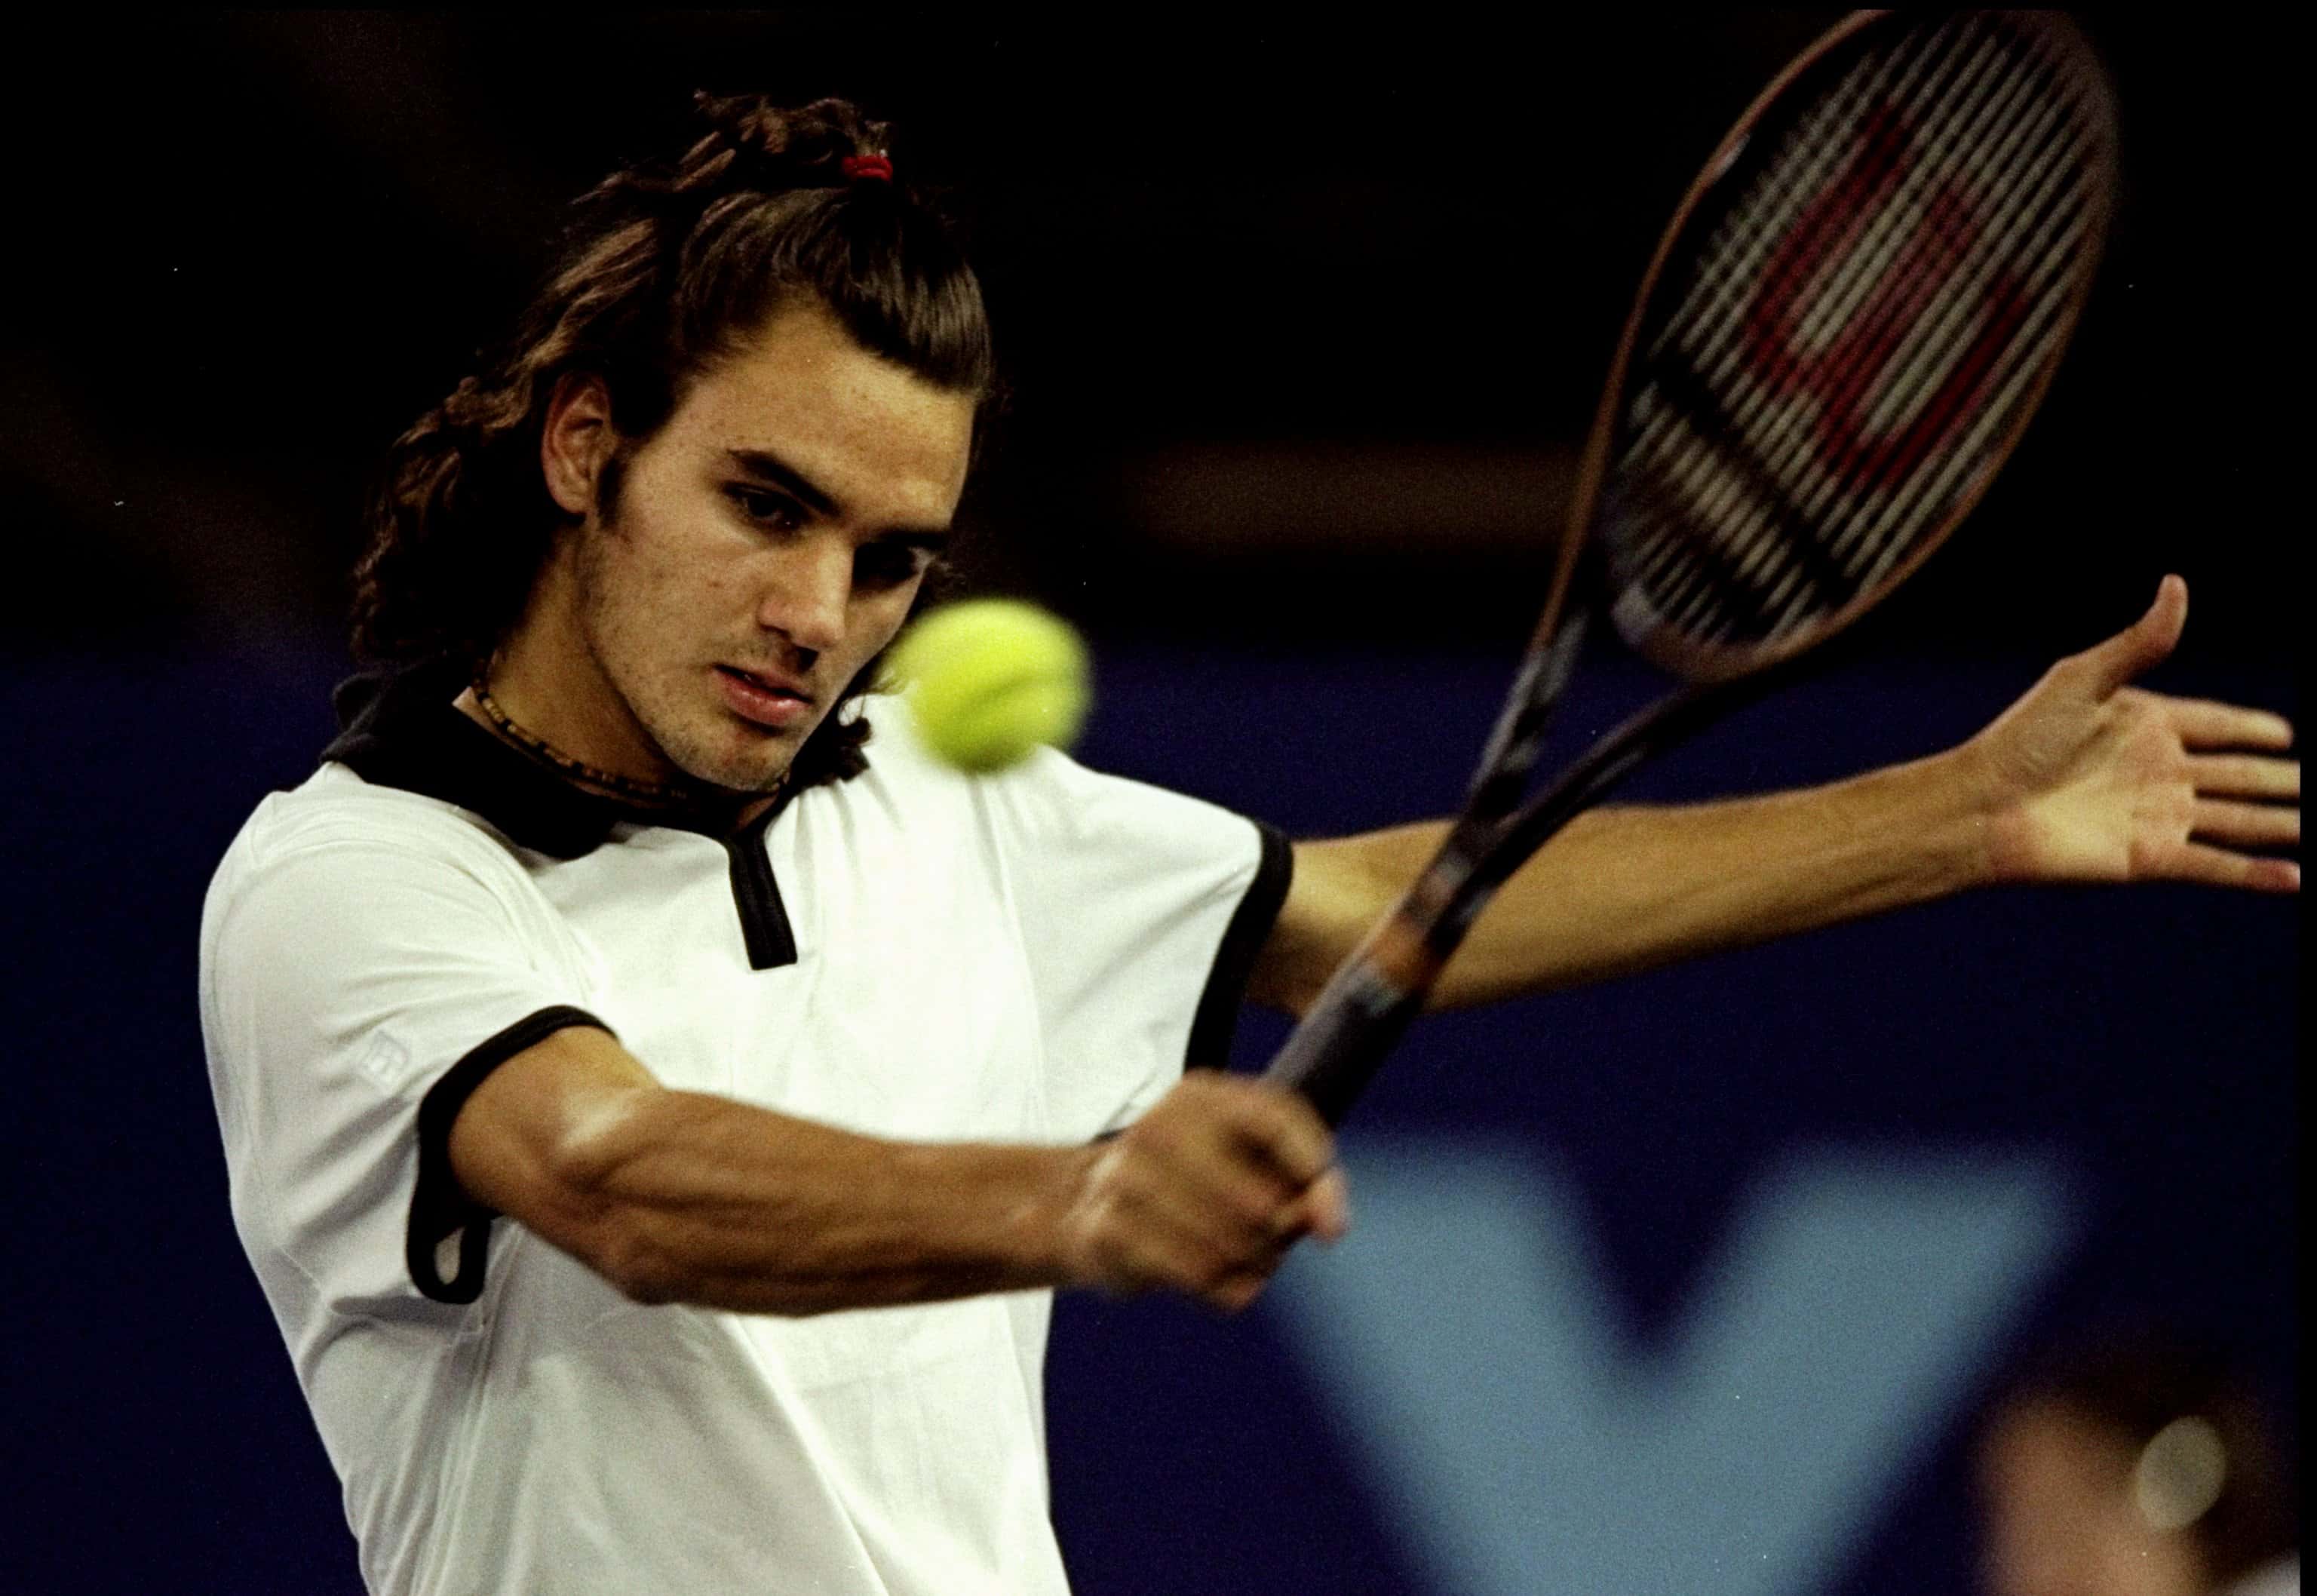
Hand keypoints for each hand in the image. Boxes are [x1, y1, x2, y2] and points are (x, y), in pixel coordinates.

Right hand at [1058, 1072, 1349, 1312]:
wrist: (1089, 1199)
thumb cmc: (1195, 1179)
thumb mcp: (1251, 1160)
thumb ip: (1306, 1181)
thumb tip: (1330, 1225)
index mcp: (1201, 1096)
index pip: (1277, 1121)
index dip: (1316, 1173)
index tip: (1332, 1227)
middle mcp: (1159, 1125)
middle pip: (1260, 1202)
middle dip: (1279, 1237)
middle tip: (1271, 1243)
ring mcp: (1126, 1176)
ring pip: (1230, 1246)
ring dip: (1254, 1267)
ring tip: (1245, 1261)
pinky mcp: (1108, 1228)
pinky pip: (1197, 1276)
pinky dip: (1224, 1289)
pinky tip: (1219, 1281)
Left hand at [1962, 576, 2298, 890]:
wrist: (1982, 807)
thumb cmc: (2019, 740)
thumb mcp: (2080, 680)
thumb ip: (2138, 642)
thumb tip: (2177, 583)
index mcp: (2146, 724)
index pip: (2218, 724)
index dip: (2253, 729)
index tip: (2285, 735)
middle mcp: (2160, 771)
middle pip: (2240, 775)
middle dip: (2285, 780)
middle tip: (2313, 783)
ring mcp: (2158, 815)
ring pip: (2239, 820)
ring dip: (2282, 824)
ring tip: (2313, 825)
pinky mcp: (2150, 856)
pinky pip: (2214, 865)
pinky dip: (2254, 873)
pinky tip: (2294, 878)